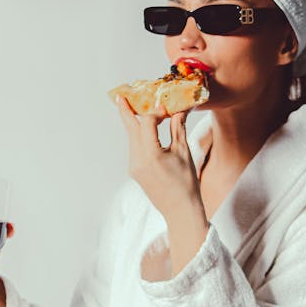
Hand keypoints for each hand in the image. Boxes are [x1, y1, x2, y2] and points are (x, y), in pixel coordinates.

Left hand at [115, 96, 203, 220]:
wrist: (180, 210)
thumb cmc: (186, 183)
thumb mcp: (184, 152)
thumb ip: (177, 128)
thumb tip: (177, 111)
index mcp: (151, 154)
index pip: (147, 123)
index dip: (156, 112)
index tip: (166, 108)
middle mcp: (137, 160)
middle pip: (131, 129)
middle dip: (126, 111)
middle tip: (120, 96)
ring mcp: (134, 167)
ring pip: (132, 138)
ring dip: (135, 124)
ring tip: (132, 109)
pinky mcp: (135, 171)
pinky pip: (135, 149)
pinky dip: (140, 137)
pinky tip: (145, 131)